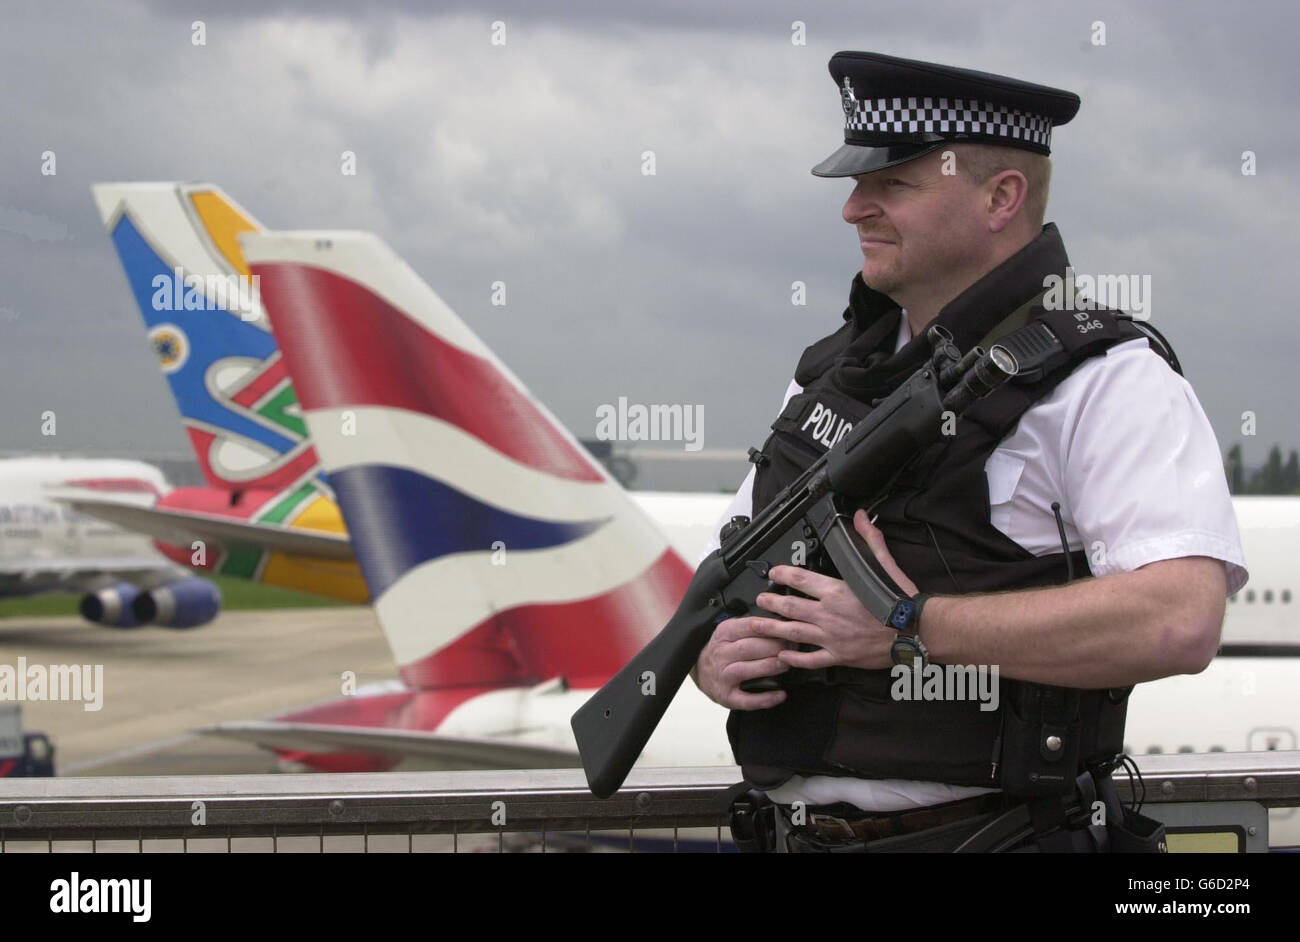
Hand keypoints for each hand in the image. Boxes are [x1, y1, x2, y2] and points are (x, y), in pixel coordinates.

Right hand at [694, 615, 789, 710]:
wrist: (701, 672)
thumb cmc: (725, 649)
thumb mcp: (732, 630)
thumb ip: (752, 624)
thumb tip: (782, 620)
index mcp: (724, 633)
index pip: (750, 626)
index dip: (772, 628)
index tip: (789, 629)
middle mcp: (721, 654)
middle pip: (750, 647)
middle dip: (775, 647)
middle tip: (794, 648)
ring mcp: (723, 676)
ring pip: (747, 670)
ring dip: (770, 667)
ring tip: (787, 665)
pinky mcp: (727, 696)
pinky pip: (747, 699)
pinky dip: (765, 699)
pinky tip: (781, 694)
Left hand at [753, 509, 919, 671]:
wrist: (916, 632)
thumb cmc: (902, 602)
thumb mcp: (885, 565)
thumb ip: (870, 540)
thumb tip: (861, 517)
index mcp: (837, 591)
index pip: (801, 580)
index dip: (782, 575)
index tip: (773, 573)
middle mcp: (829, 614)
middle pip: (790, 607)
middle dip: (770, 603)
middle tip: (759, 600)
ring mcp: (831, 637)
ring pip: (793, 633)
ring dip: (772, 628)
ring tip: (757, 625)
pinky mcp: (839, 656)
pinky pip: (811, 659)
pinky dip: (795, 658)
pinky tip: (784, 656)